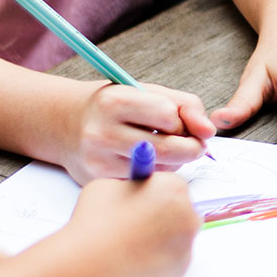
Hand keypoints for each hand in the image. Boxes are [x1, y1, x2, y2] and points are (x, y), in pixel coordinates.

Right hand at [61, 81, 215, 183]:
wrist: (67, 125)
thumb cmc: (115, 106)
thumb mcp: (147, 92)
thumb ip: (186, 105)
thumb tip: (209, 132)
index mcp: (114, 101)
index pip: (168, 115)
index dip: (179, 119)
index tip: (175, 120)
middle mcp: (102, 133)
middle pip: (169, 148)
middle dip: (190, 147)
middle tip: (192, 143)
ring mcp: (99, 162)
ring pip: (161, 170)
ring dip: (173, 162)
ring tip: (160, 149)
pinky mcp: (101, 184)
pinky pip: (145, 184)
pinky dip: (154, 175)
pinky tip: (143, 163)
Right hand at [67, 174, 199, 276]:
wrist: (90, 269)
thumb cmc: (95, 224)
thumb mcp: (105, 187)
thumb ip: (128, 187)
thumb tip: (132, 193)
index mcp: (173, 189)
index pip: (172, 186)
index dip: (153, 193)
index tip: (140, 201)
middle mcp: (188, 218)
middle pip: (180, 214)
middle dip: (161, 218)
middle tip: (134, 226)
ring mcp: (186, 250)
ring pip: (174, 243)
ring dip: (157, 244)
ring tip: (126, 249)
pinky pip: (166, 268)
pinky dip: (152, 267)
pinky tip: (129, 266)